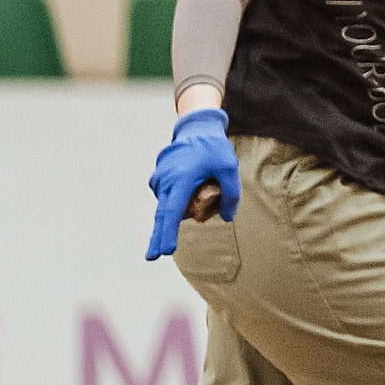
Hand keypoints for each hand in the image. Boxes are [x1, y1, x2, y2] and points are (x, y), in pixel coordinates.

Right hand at [146, 106, 240, 260]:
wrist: (195, 129)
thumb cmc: (212, 147)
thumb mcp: (229, 167)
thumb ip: (231, 194)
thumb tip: (227, 218)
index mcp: (180, 179)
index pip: (172, 212)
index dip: (168, 233)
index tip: (164, 251)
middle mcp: (165, 182)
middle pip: (163, 216)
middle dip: (159, 236)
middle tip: (153, 255)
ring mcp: (159, 181)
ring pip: (172, 207)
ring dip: (187, 205)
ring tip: (205, 182)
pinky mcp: (159, 181)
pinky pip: (171, 198)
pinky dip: (182, 198)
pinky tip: (195, 181)